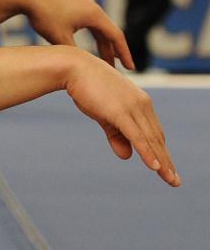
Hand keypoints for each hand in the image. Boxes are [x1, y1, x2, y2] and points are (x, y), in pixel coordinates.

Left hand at [22, 0, 133, 69]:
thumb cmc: (43, 14)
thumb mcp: (59, 38)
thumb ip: (75, 53)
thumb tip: (84, 67)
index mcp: (94, 14)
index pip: (116, 37)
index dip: (124, 54)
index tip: (131, 68)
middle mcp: (92, 6)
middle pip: (108, 33)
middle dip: (112, 52)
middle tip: (115, 70)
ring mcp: (82, 2)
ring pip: (96, 27)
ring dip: (100, 44)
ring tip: (102, 60)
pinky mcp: (72, 2)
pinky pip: (87, 21)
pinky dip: (90, 35)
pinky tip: (85, 45)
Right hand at [65, 50, 179, 185]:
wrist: (74, 68)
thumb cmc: (87, 88)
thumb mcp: (104, 114)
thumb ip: (116, 135)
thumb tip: (127, 156)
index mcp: (140, 103)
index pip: (154, 132)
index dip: (161, 152)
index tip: (167, 168)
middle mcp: (142, 104)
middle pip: (157, 138)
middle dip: (166, 161)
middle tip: (175, 181)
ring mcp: (133, 107)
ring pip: (151, 140)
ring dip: (162, 162)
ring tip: (170, 180)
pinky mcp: (122, 112)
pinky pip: (138, 137)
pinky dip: (147, 153)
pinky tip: (155, 167)